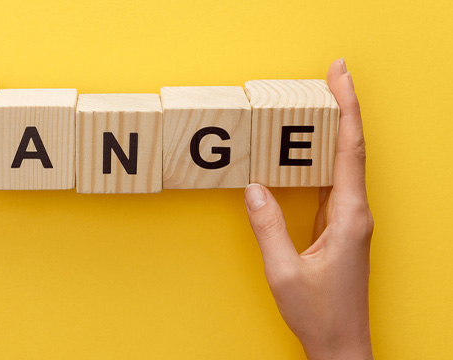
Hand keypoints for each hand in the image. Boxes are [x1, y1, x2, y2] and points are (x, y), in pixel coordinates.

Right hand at [244, 59, 373, 359]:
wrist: (341, 345)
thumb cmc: (320, 314)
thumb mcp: (284, 271)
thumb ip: (268, 226)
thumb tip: (254, 187)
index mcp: (349, 218)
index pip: (351, 151)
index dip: (347, 109)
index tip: (340, 76)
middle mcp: (356, 213)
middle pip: (353, 148)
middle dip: (345, 107)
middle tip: (332, 75)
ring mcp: (350, 220)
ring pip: (345, 164)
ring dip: (335, 130)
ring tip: (320, 102)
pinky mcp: (341, 228)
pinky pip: (333, 182)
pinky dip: (323, 158)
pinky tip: (309, 150)